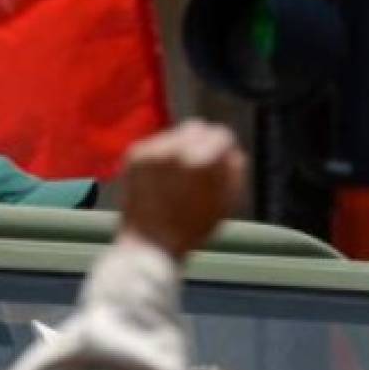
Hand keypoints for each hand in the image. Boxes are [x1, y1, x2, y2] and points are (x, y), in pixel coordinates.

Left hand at [119, 120, 245, 259]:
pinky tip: (161, 177)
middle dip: (201, 142)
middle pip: (197, 127)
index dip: (224, 148)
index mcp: (203, 160)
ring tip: (178, 175)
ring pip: (174, 133)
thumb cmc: (192, 227)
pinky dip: (160, 154)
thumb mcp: (228, 201)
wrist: (150, 242)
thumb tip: (232, 150)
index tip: (222, 158)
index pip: (221, 134)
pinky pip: (154, 144)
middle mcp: (176, 149)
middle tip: (199, 163)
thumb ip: (235, 169)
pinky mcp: (133, 155)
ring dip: (180, 147)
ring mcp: (151, 151)